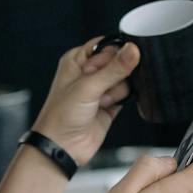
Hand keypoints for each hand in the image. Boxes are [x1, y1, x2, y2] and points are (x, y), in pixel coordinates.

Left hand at [29, 38, 140, 169]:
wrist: (62, 147)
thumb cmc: (61, 116)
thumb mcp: (87, 87)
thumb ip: (113, 68)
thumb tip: (132, 50)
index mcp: (77, 60)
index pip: (105, 45)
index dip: (112, 55)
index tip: (111, 66)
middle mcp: (88, 73)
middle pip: (119, 62)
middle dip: (116, 76)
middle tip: (102, 87)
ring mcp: (99, 90)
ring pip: (125, 80)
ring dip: (116, 92)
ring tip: (100, 102)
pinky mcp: (109, 105)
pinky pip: (126, 95)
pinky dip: (121, 100)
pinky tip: (109, 107)